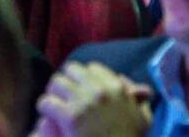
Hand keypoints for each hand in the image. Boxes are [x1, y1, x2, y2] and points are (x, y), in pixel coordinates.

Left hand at [34, 62, 151, 136]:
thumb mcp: (142, 120)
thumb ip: (139, 101)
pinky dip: (45, 107)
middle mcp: (101, 91)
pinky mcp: (70, 117)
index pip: (92, 68)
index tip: (80, 88)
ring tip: (54, 104)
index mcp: (117, 89)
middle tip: (63, 94)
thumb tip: (137, 88)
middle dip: (67, 81)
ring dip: (53, 93)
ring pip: (56, 83)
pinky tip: (48, 116)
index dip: (84, 78)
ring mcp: (84, 102)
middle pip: (71, 70)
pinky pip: (47, 101)